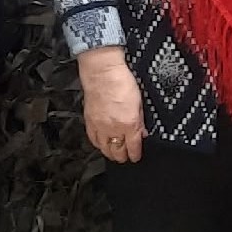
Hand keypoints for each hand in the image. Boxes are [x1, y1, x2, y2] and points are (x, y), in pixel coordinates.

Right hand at [79, 47, 145, 162]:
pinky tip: (102, 144)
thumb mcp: (140, 102)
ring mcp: (100, 126)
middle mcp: (113, 128)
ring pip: (104, 148)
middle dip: (123, 157)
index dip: (135, 155)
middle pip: (117, 151)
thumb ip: (140, 120)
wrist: (102, 73)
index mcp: (129, 124)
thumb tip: (142, 132)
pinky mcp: (89, 121)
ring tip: (114, 154)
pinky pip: (93, 139)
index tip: (136, 157)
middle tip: (126, 158)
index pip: (133, 147)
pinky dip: (98, 144)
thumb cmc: (121, 82)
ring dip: (110, 153)